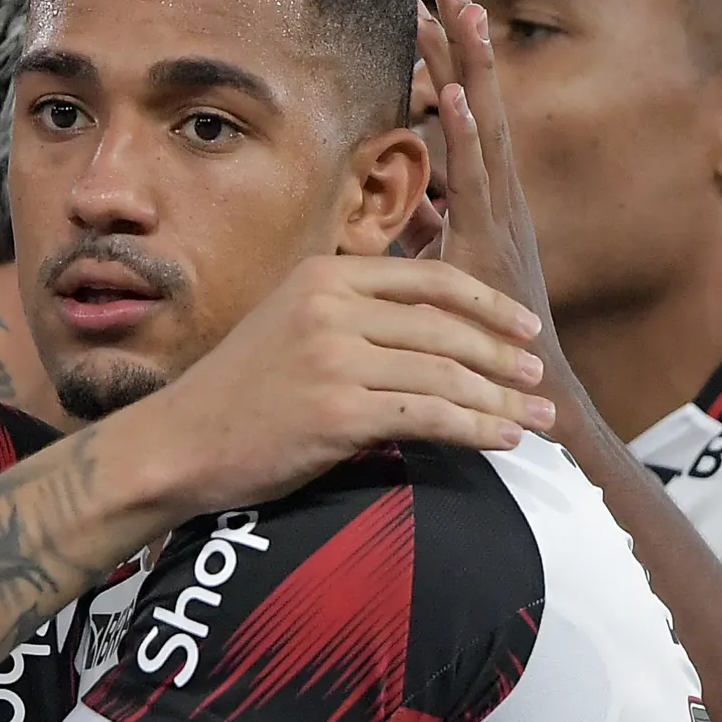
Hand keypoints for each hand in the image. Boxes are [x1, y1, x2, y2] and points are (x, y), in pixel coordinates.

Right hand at [110, 250, 551, 523]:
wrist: (179, 444)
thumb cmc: (238, 395)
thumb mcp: (290, 325)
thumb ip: (351, 314)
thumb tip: (425, 327)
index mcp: (325, 277)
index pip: (429, 280)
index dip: (487, 304)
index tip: (523, 327)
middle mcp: (332, 308)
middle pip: (446, 328)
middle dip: (504, 355)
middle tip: (541, 378)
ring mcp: (335, 359)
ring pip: (445, 374)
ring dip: (502, 400)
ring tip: (537, 418)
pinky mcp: (338, 413)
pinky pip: (429, 417)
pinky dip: (476, 429)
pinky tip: (502, 439)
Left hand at [417, 0, 561, 375]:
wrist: (523, 394)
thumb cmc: (475, 341)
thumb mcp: (436, 269)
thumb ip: (422, 234)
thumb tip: (399, 204)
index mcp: (484, 198)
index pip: (463, 113)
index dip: (448, 60)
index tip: (426, 8)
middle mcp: (500, 195)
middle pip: (480, 99)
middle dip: (464, 40)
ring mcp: (502, 213)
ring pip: (484, 123)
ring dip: (469, 63)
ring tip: (455, 7)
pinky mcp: (493, 238)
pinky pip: (476, 174)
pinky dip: (463, 130)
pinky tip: (450, 90)